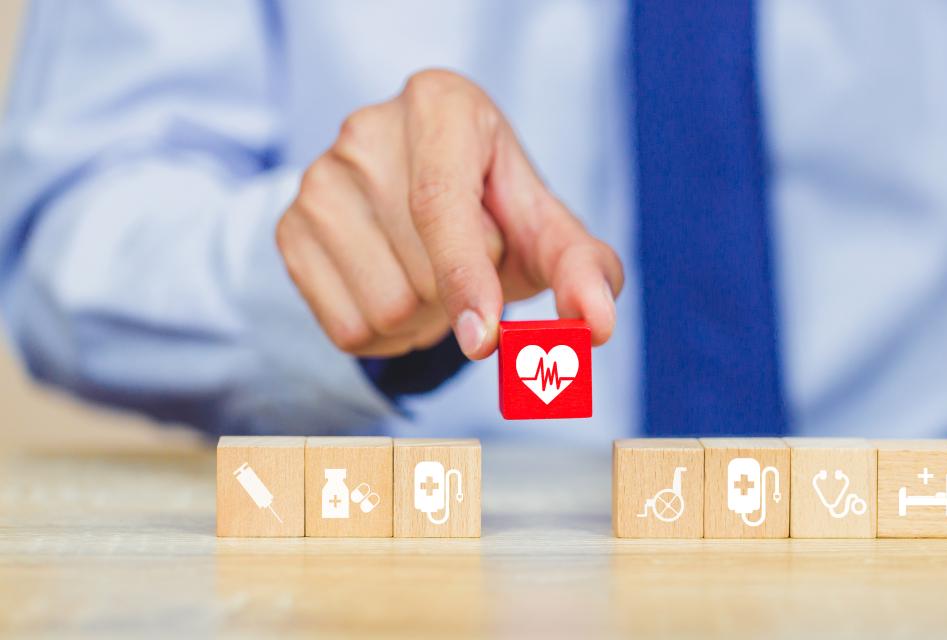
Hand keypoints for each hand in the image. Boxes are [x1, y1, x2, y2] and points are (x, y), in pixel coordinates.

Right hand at [276, 70, 623, 358]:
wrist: (424, 201)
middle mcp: (367, 130)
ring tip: (433, 279)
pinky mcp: (288, 227)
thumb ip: (583, 268)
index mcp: (440, 105)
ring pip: (382, 309)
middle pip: (418, 272)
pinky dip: (387, 336)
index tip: (486, 339)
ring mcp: (317, 178)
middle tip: (469, 267)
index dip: (464, 277)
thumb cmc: (495, 210)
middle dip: (460, 296)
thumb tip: (595, 324)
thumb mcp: (545, 229)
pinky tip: (398, 292)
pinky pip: (346, 329)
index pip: (439, 202)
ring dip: (425, 322)